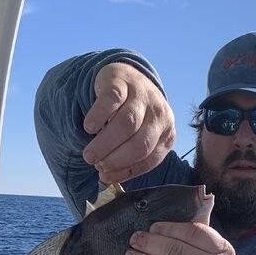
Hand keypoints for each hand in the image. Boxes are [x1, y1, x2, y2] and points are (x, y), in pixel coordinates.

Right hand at [82, 62, 175, 183]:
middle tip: (96, 164)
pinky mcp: (122, 83)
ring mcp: (142, 96)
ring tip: (89, 154)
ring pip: (127, 125)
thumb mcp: (139, 136)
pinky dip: (99, 117)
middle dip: (115, 159)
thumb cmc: (133, 115)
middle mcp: (159, 114)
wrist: (128, 76)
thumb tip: (106, 178)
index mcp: (166, 133)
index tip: (106, 176)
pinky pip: (111, 101)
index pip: (150, 159)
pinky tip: (89, 128)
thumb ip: (127, 158)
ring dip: (105, 144)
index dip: (126, 170)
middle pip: (140, 144)